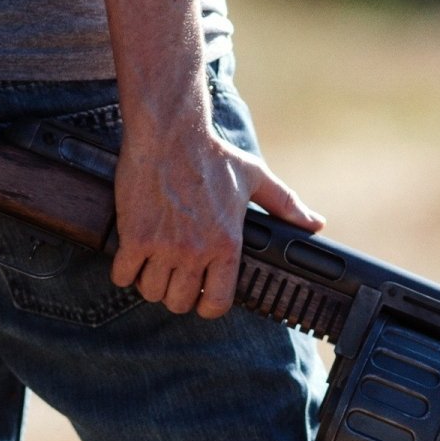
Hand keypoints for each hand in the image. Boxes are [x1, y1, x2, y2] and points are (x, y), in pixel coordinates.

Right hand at [109, 90, 322, 319]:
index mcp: (227, 245)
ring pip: (151, 293)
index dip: (208, 306)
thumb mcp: (255, 179)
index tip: (202, 297)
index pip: (217, 303)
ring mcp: (163, 247)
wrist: (170, 134)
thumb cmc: (212, 155)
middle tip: (174, 278)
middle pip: (180, 303)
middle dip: (176, 295)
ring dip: (150, 284)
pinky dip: (124, 272)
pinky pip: (123, 276)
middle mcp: (196, 252)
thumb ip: (286, 205)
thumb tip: (316, 224)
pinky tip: (130, 258)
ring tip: (152, 267)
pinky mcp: (135, 237)